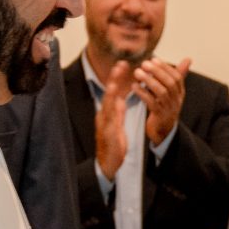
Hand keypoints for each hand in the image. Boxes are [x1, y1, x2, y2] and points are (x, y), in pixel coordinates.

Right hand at [93, 60, 135, 180]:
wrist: (107, 164)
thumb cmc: (113, 145)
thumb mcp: (117, 125)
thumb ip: (118, 112)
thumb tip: (120, 100)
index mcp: (109, 113)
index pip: (113, 92)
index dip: (117, 78)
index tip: (123, 64)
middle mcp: (104, 116)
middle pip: (109, 94)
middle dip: (114, 79)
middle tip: (121, 64)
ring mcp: (105, 124)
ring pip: (108, 104)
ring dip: (111, 91)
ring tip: (115, 78)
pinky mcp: (108, 133)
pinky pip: (110, 120)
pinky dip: (112, 110)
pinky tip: (116, 102)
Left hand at [134, 57, 190, 147]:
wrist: (163, 130)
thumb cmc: (166, 106)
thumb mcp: (173, 90)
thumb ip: (178, 74)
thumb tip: (188, 59)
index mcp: (180, 92)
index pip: (177, 77)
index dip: (165, 68)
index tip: (153, 59)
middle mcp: (177, 100)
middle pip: (170, 83)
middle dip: (157, 72)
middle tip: (144, 64)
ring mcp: (169, 109)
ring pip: (161, 92)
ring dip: (148, 81)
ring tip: (137, 72)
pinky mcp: (159, 116)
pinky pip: (151, 103)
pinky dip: (142, 93)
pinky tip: (134, 86)